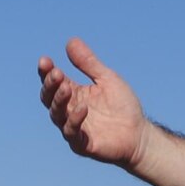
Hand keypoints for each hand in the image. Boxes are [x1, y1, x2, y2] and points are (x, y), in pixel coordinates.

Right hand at [38, 39, 149, 167]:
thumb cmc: (123, 106)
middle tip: (56, 73)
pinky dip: (74, 120)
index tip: (45, 60)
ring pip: (57, 115)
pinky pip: (72, 133)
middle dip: (50, 85)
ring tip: (66, 87)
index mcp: (73, 94)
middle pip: (49, 98)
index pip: (54, 82)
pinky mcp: (82, 144)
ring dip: (59, 100)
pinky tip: (82, 108)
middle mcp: (68, 110)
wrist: (139, 134)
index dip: (46, 72)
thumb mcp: (106, 79)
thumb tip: (70, 41)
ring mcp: (73, 128)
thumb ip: (88, 63)